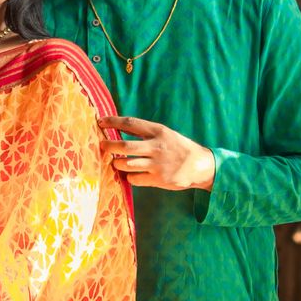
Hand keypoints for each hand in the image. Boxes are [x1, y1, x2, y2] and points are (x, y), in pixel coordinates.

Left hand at [98, 116, 215, 191]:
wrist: (200, 166)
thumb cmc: (179, 148)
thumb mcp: (165, 134)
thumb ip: (146, 133)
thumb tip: (119, 128)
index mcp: (158, 131)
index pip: (131, 123)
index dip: (113, 122)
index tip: (100, 122)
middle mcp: (157, 146)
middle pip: (125, 146)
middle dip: (109, 146)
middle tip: (101, 146)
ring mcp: (157, 164)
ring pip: (127, 164)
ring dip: (117, 163)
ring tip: (115, 162)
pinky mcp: (158, 179)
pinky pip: (134, 179)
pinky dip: (129, 177)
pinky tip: (131, 174)